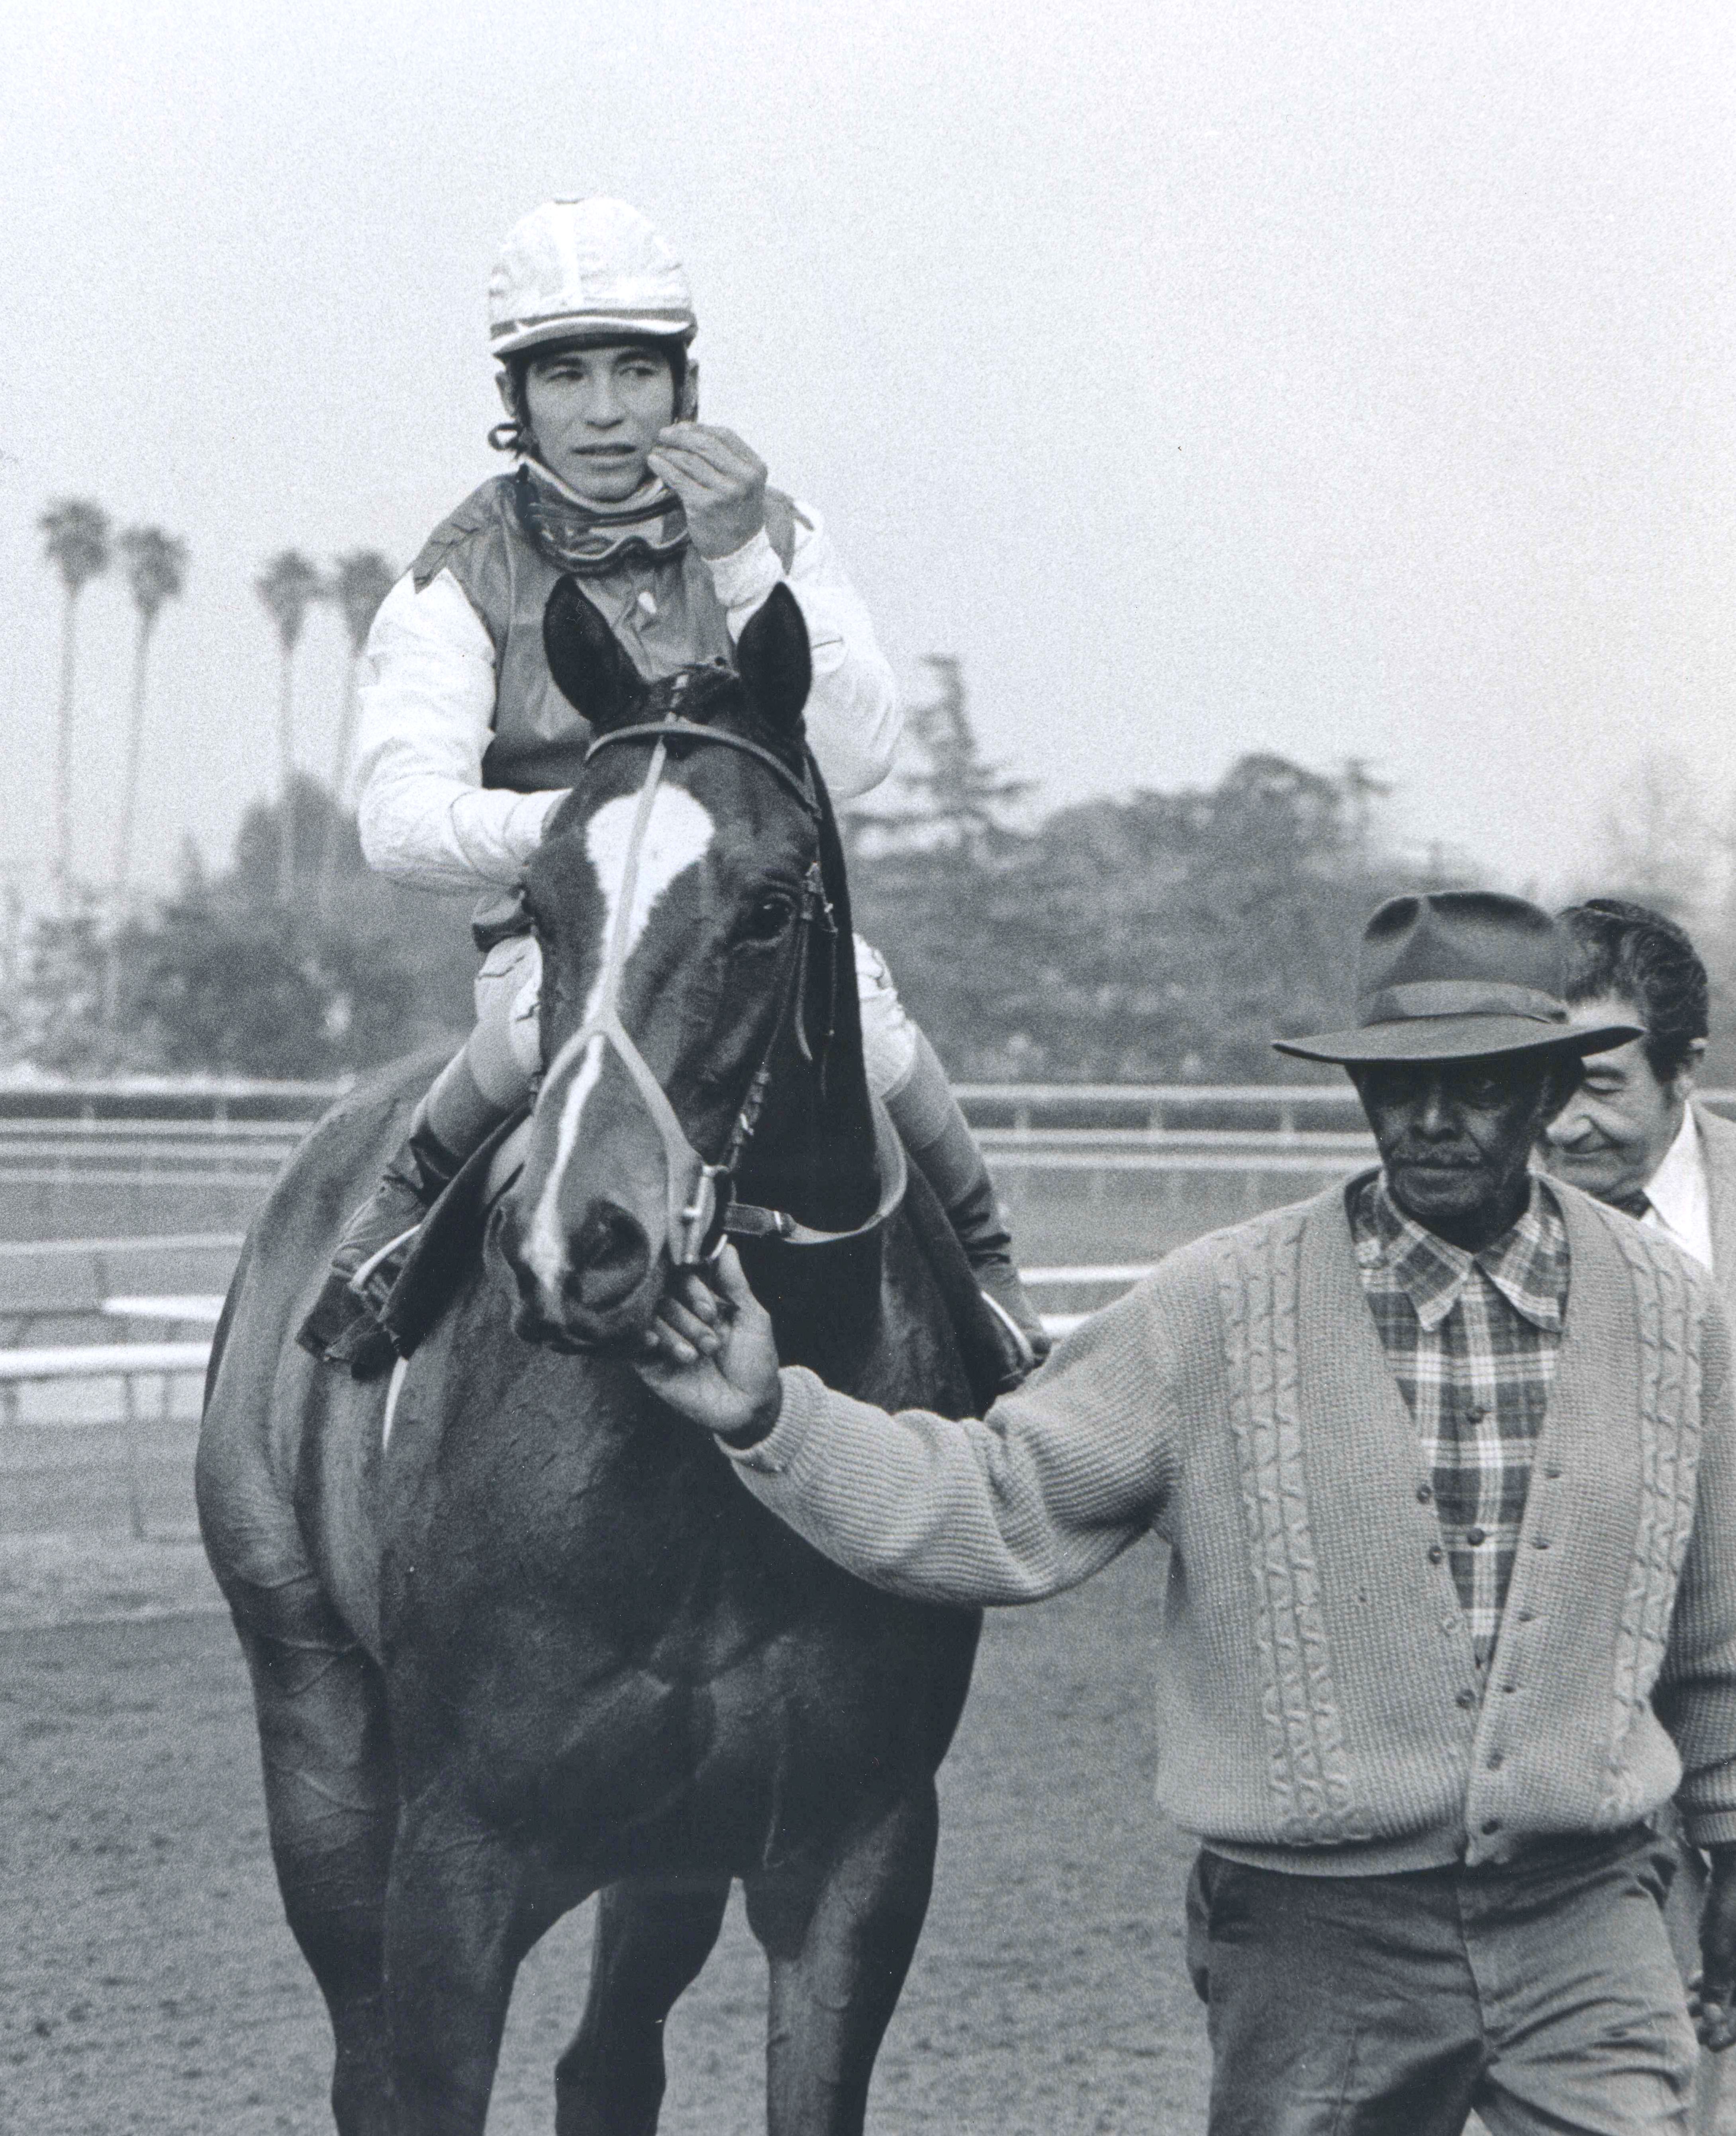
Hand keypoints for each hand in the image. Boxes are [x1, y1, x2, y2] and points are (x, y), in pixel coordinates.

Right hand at [633, 1245, 782, 1442]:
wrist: (749, 1408)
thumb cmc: (755, 1361)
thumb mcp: (752, 1318)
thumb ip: (735, 1283)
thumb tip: (724, 1245)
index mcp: (702, 1299)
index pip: (683, 1274)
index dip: (693, 1288)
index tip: (711, 1310)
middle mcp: (679, 1314)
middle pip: (664, 1293)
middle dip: (687, 1316)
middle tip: (711, 1342)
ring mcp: (662, 1337)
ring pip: (650, 1316)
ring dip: (674, 1333)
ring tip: (697, 1356)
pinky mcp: (648, 1362)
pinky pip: (633, 1342)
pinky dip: (642, 1337)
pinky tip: (652, 1341)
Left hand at [646, 423, 767, 559]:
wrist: (739, 550)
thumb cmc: (736, 513)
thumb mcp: (742, 482)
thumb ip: (724, 459)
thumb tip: (687, 432)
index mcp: (754, 467)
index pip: (724, 436)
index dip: (699, 428)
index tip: (681, 427)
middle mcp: (742, 478)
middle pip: (705, 445)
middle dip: (680, 436)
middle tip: (663, 435)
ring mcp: (724, 492)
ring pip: (689, 460)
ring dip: (668, 451)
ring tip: (657, 449)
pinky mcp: (704, 505)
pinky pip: (678, 479)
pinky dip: (663, 467)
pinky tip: (654, 462)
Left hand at [1693, 1845, 1735, 2049]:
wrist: (1735, 1869)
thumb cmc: (1730, 1909)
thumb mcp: (1719, 1951)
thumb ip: (1716, 1984)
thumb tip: (1711, 2016)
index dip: (1729, 2032)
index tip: (1708, 2041)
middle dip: (1717, 2017)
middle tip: (1694, 2025)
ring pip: (1731, 1989)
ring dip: (1711, 1999)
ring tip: (1688, 2006)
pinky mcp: (1735, 1946)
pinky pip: (1728, 1971)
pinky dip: (1713, 1980)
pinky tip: (1693, 1985)